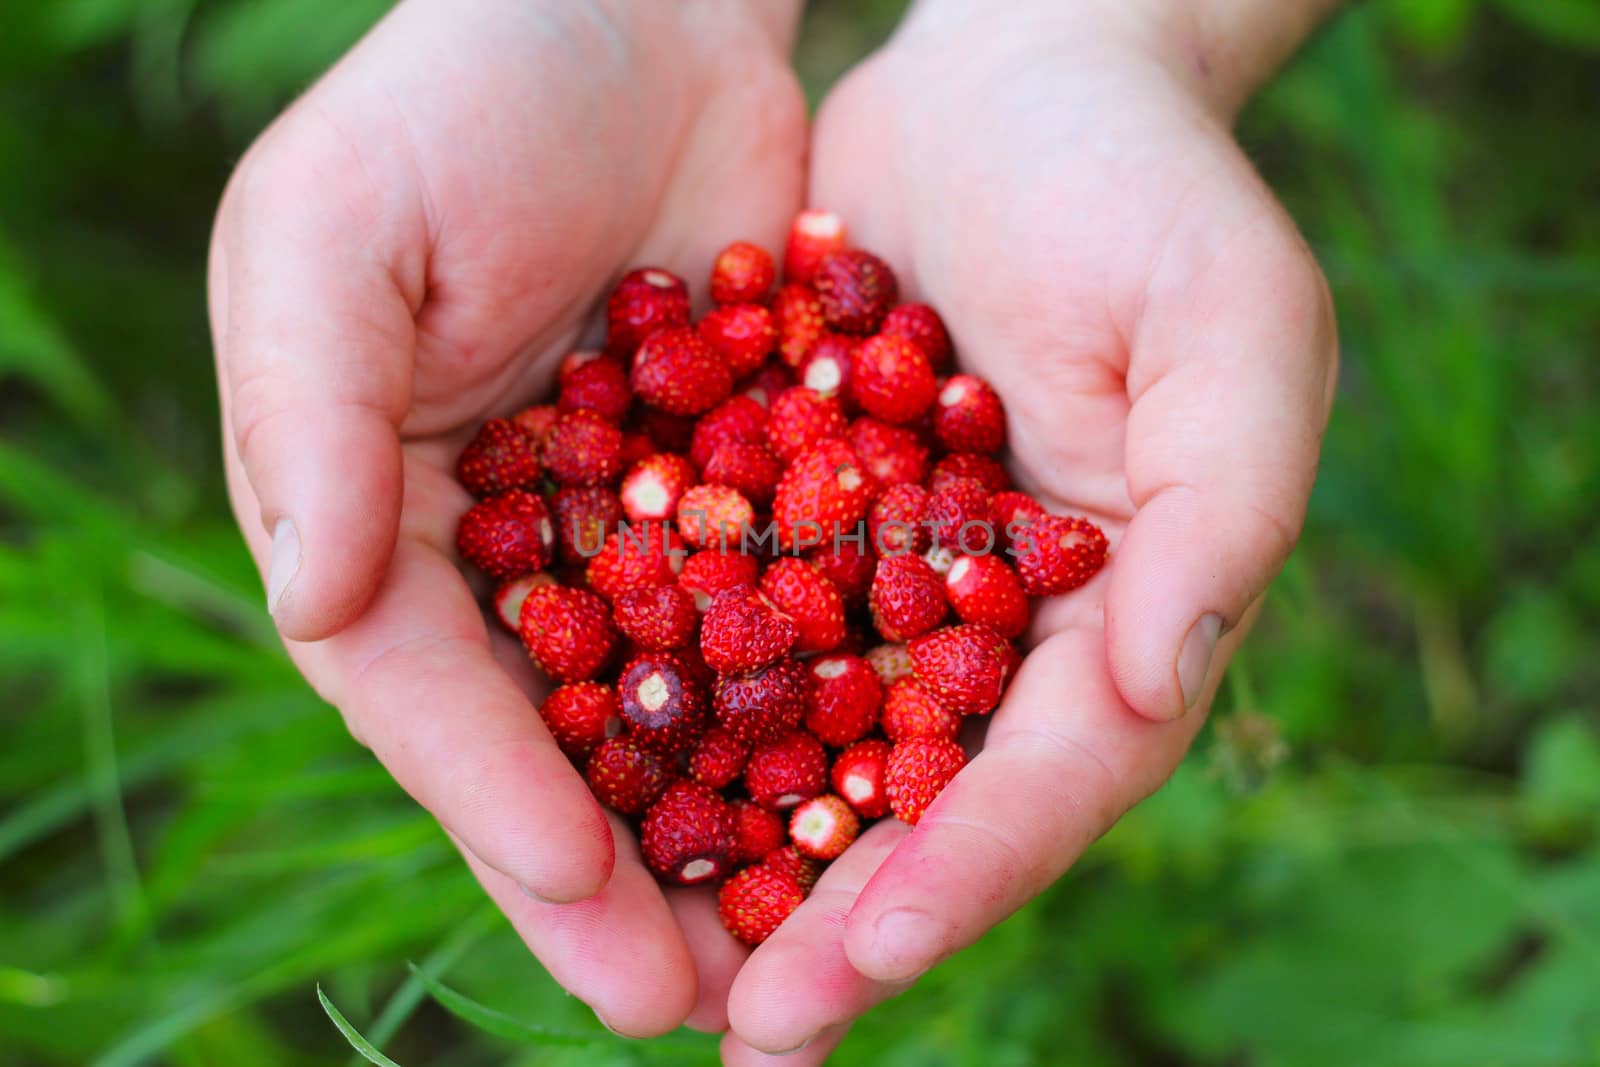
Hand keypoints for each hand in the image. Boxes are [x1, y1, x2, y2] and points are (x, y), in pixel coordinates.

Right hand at [207, 0, 805, 1036]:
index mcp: (381, 511)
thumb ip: (309, 414)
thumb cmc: (459, 94)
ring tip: (798, 956)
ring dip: (733, 833)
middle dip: (619, 874)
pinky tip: (891, 795)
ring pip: (683, 714)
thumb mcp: (334, 229)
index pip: (425, 688)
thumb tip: (314, 605)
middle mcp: (508, 551)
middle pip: (558, 743)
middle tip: (694, 1005)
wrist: (641, 2)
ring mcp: (635, 532)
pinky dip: (829, 709)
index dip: (496, 793)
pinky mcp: (752, 492)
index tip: (581, 888)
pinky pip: (791, 620)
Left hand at [721, 2, 1336, 1058]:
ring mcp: (894, 576)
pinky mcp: (800, 511)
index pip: (1045, 778)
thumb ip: (1225, 513)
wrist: (1019, 77)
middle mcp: (1001, 624)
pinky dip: (668, 697)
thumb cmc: (1151, 192)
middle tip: (735, 1027)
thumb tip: (1161, 687)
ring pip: (811, 739)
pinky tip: (582, 768)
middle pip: (917, 799)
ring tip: (645, 957)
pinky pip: (729, 623)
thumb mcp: (1235, 328)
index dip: (956, 878)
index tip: (848, 968)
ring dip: (733, 848)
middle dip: (831, 916)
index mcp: (1120, 613)